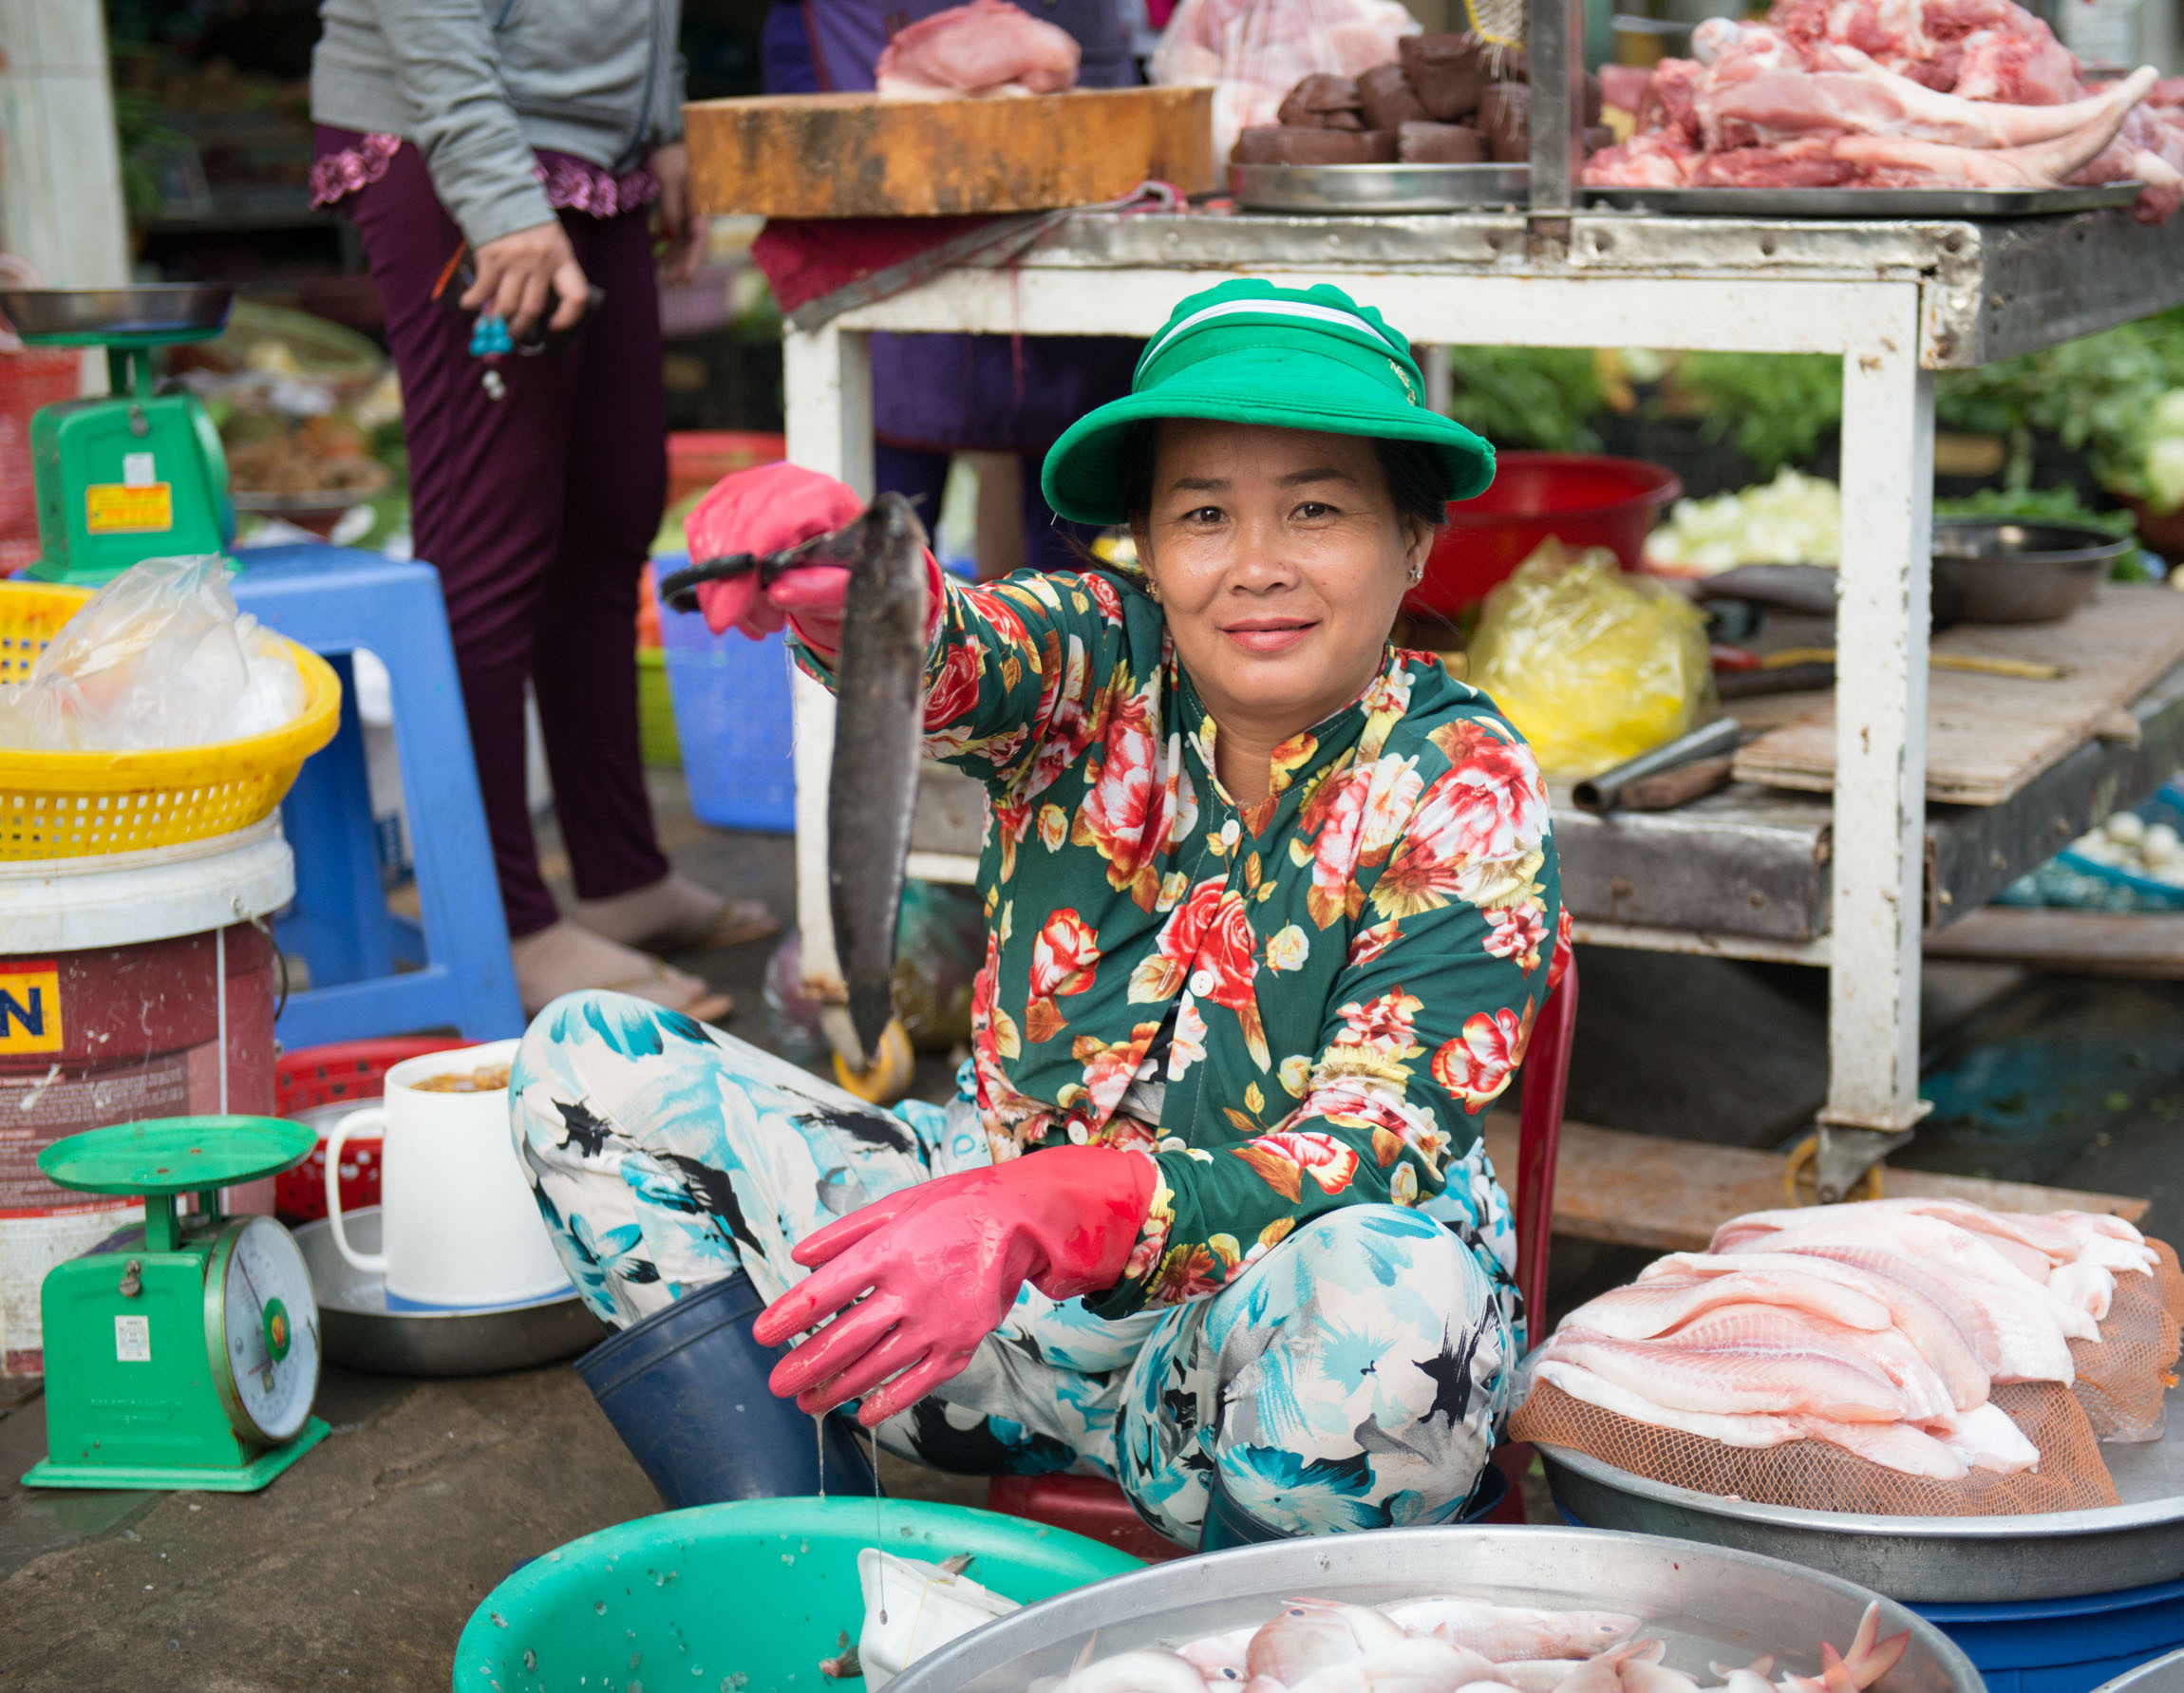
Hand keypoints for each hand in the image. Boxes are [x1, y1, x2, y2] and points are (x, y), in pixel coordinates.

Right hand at [461, 220, 588, 339]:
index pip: (575, 296)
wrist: (500, 192)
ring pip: (508, 304)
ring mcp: (516, 259)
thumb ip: (546, 272)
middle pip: (533, 307)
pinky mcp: (492, 256)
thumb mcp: (549, 242)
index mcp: (562, 257)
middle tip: (511, 337)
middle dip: (520, 328)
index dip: (568, 317)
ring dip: (497, 321)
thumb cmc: (527, 223)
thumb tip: (526, 309)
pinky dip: (475, 301)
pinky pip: (484, 289)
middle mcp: (541, 261)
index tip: (554, 326)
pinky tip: (469, 305)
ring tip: (490, 328)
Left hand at [650, 142, 705, 285]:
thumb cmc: (674, 154)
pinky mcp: (678, 211)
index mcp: (699, 204)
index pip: (699, 237)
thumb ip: (671, 202)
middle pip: (691, 245)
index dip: (693, 258)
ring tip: (660, 277)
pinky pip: (674, 233)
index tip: (685, 276)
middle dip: (680, 265)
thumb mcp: (668, 174)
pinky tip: (655, 257)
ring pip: (682, 242)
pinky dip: (665, 246)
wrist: (673, 140)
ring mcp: (688, 213)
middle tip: (667, 283)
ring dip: (672, 259)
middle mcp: (696, 213)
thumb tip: (673, 230)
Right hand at [685, 461, 867, 640]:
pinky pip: (702, 528)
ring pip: (711, 528)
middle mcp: (786, 480)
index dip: (740, 573)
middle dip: (725, 586)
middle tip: (742, 624)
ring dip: (718, 582)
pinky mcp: (732, 493)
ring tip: (753, 613)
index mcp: (824, 497)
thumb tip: (778, 592)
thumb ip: (821, 591)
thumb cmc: (846, 572)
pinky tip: (735, 593)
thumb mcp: (847, 590)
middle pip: (734, 525)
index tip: (726, 617)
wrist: (840, 557)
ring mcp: (756, 482)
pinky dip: (709, 567)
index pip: (768, 524)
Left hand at [751, 1146, 1154, 1425]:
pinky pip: (918, 1383)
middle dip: (804, 1366)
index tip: (762, 1334)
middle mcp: (910, 1291)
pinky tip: (863, 1414)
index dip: (788, 1316)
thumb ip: (844, 1234)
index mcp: (888, 1251)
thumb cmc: (953, 1208)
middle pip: (844, 1338)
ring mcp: (936, 1323)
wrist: (1019, 1222)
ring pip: (875, 1367)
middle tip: (777, 1384)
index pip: (825, 1292)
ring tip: (808, 1402)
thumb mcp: (895, 1206)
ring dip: (836, 1389)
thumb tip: (799, 1259)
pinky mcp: (960, 1345)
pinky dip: (888, 1402)